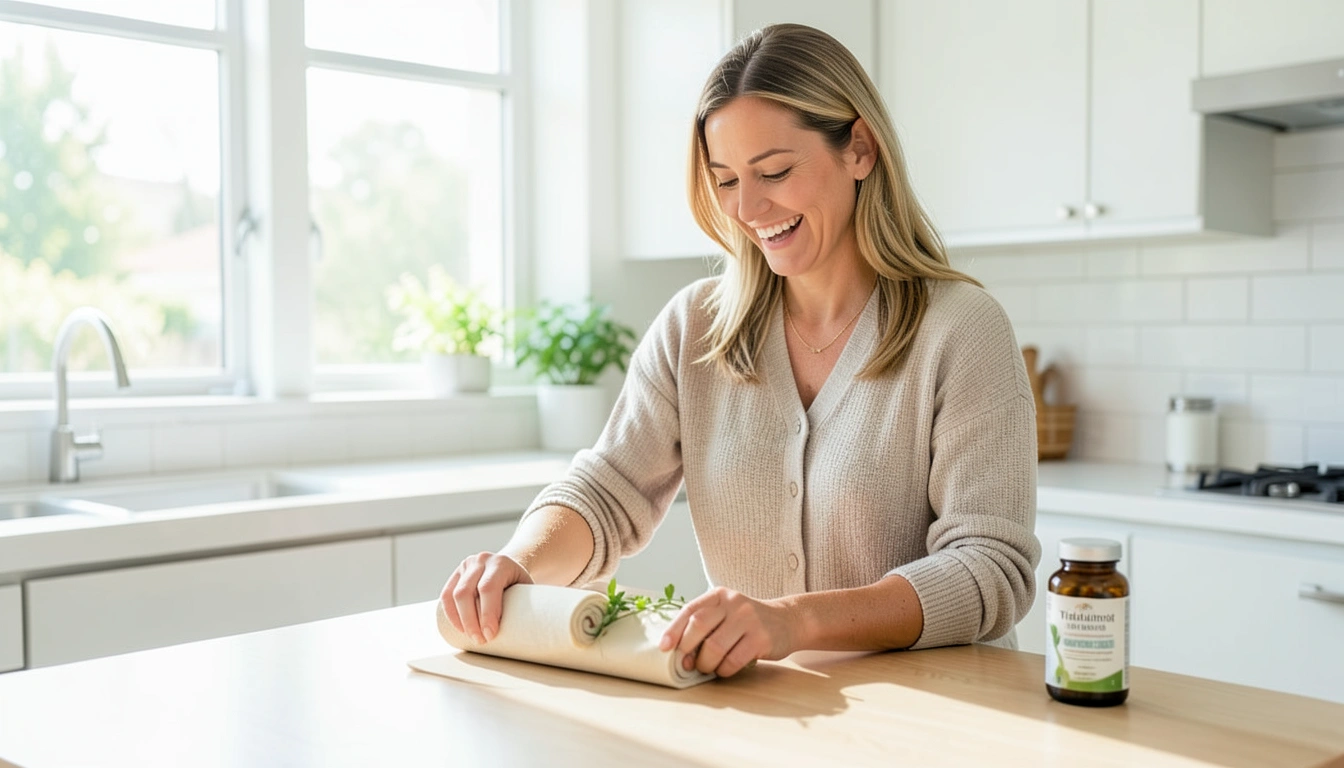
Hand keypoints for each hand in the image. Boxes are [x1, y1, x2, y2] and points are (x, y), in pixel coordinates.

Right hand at [440, 552, 532, 644]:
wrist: (508, 568)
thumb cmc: (519, 585)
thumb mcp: (527, 590)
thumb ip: (529, 605)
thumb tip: (535, 634)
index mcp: (501, 562)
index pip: (488, 588)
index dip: (487, 613)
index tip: (491, 635)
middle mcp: (482, 560)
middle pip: (467, 593)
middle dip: (471, 621)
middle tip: (481, 641)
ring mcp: (467, 565)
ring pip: (454, 595)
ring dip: (460, 620)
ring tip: (471, 637)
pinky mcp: (456, 574)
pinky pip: (446, 595)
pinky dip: (450, 614)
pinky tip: (459, 628)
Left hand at [658, 587, 796, 676]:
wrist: (788, 621)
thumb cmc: (747, 622)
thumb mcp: (726, 613)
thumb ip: (705, 624)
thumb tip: (677, 650)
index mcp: (719, 595)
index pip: (690, 610)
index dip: (674, 629)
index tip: (664, 647)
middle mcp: (733, 603)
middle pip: (699, 625)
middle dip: (687, 649)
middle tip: (686, 663)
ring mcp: (749, 619)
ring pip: (714, 647)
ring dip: (706, 663)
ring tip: (708, 667)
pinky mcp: (761, 638)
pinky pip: (733, 660)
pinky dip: (724, 670)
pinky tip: (725, 669)